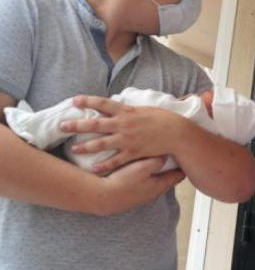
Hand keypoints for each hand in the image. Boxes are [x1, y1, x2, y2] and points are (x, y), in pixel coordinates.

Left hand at [60, 95, 184, 173]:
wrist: (178, 134)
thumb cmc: (165, 120)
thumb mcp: (147, 109)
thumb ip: (131, 110)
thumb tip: (120, 107)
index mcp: (127, 111)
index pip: (103, 103)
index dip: (88, 101)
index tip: (75, 100)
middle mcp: (124, 125)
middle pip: (95, 124)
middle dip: (77, 125)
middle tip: (62, 125)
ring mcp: (127, 139)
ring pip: (101, 143)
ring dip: (86, 147)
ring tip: (73, 149)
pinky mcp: (133, 152)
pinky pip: (115, 160)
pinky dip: (104, 165)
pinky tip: (93, 169)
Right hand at [95, 156, 184, 215]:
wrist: (101, 197)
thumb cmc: (123, 182)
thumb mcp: (143, 167)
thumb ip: (157, 161)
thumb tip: (166, 155)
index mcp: (160, 185)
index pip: (178, 175)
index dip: (183, 166)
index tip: (187, 157)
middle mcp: (153, 193)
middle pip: (168, 179)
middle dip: (171, 168)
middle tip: (175, 157)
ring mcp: (142, 196)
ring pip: (155, 181)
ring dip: (157, 172)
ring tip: (158, 161)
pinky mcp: (131, 195)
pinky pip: (143, 184)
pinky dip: (145, 176)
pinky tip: (139, 169)